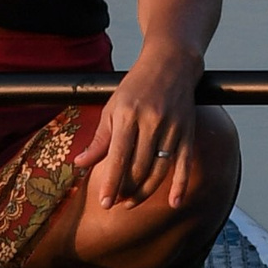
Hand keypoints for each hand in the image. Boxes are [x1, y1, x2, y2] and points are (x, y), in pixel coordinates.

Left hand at [80, 40, 203, 211]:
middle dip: (127, 190)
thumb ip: (99, 139)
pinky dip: (180, 185)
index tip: (105, 202)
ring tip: (131, 202)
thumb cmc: (136, 87)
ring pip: (160, 170)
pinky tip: (173, 202)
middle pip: (139, 167)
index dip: (111, 182)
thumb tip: (79, 163)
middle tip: (117, 203)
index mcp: (128, 115)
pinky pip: (185, 164)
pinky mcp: (188, 132)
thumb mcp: (112, 107)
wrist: (171, 64)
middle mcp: (151, 122)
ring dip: (146, 191)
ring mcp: (172, 128)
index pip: (118, 156)